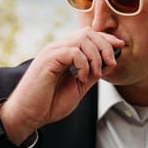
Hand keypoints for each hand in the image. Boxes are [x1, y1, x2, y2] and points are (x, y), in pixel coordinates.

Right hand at [0, 28, 124, 144]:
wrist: (27, 115)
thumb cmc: (48, 104)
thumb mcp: (77, 88)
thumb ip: (90, 74)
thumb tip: (106, 64)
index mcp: (64, 53)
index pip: (88, 35)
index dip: (106, 39)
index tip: (120, 47)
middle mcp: (58, 48)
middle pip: (88, 32)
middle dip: (105, 46)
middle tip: (110, 65)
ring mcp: (52, 52)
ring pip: (83, 38)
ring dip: (96, 56)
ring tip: (95, 74)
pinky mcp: (48, 59)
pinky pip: (74, 52)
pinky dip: (84, 65)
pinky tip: (81, 78)